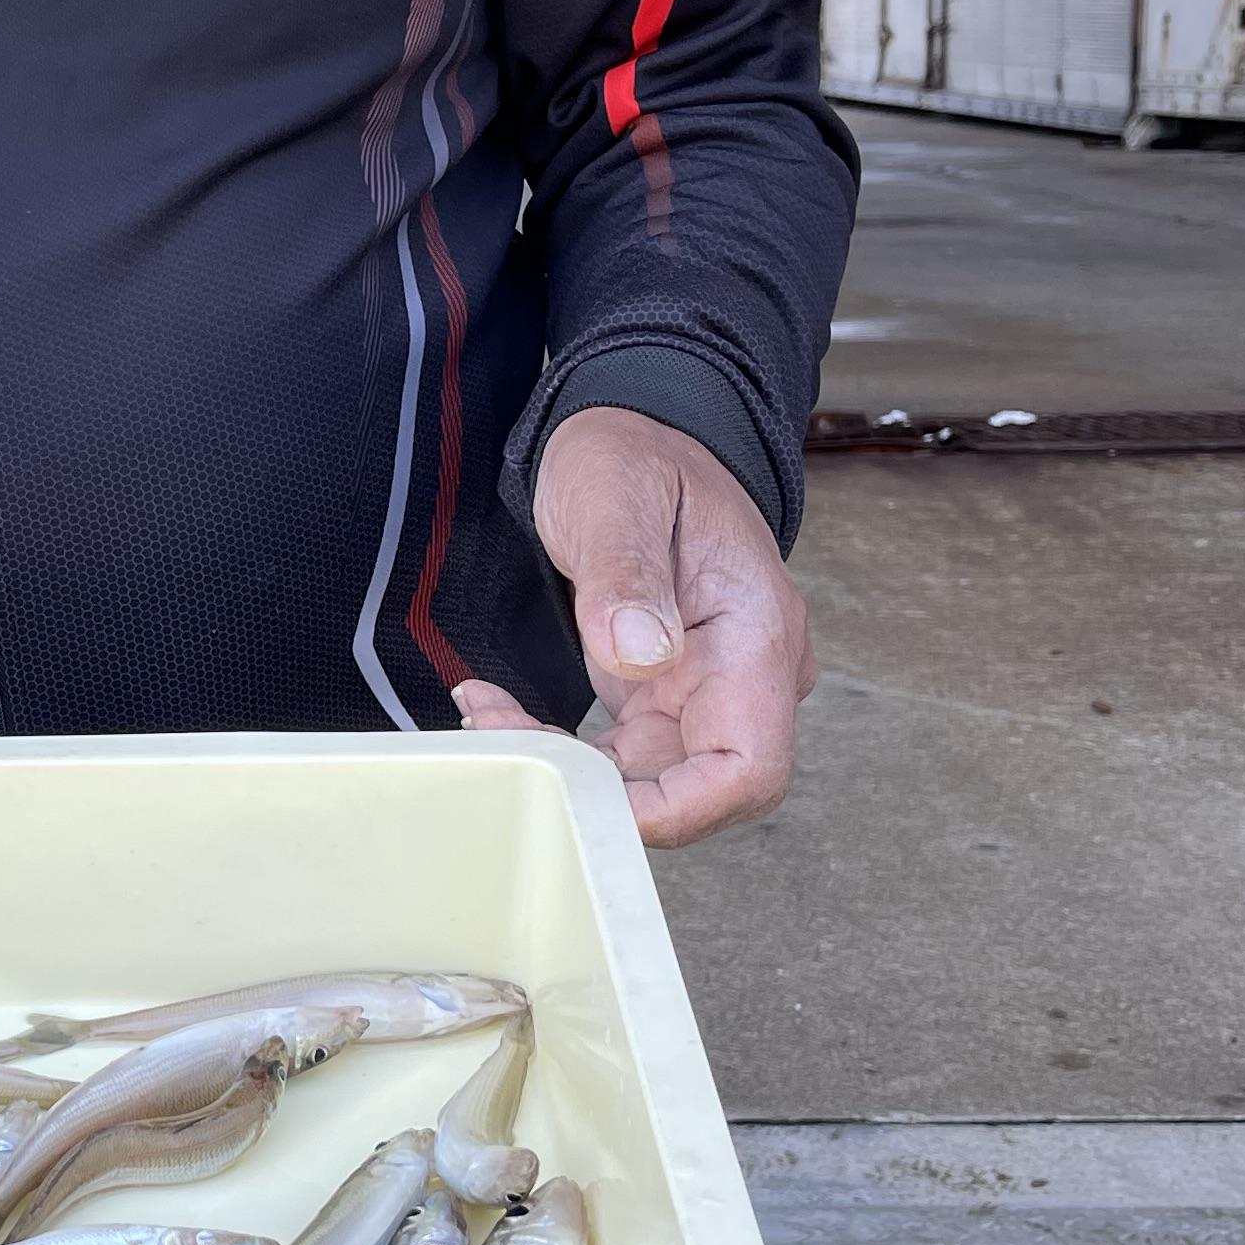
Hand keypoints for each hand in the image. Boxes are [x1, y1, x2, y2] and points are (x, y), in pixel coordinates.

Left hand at [453, 407, 814, 847]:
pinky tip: (503, 708)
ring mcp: (705, 690)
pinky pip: (620, 756)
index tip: (585, 797)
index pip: (748, 770)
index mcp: (754, 633)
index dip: (677, 812)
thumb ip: (628, 575)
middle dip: (597, 790)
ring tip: (490, 710)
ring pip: (646, 782)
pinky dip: (562, 749)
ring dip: (565, 767)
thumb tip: (638, 655)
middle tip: (505, 731)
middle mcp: (743, 674)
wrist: (636, 431)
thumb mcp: (617, 492)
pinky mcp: (664, 694)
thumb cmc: (634, 454)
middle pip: (695, 792)